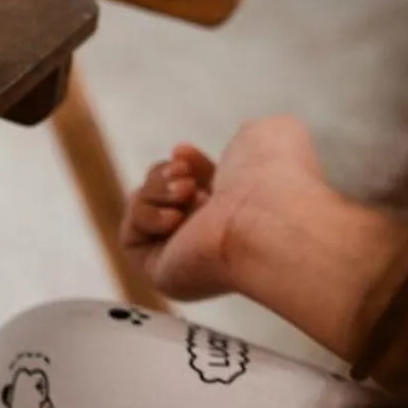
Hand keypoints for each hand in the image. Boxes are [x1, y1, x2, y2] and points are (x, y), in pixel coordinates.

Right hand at [119, 116, 329, 300]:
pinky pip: (131, 236)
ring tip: (186, 191)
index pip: (193, 187)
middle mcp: (213, 237)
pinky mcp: (161, 272)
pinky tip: (176, 218)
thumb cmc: (276, 178)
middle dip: (166, 175)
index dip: (183, 164)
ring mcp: (186, 257)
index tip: (183, 151)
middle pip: (162, 195)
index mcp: (239, 211)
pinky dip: (147, 216)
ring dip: (157, 190)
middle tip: (184, 175)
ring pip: (143, 210)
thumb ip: (248, 137)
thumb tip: (239, 144)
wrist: (269, 215)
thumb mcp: (267, 135)